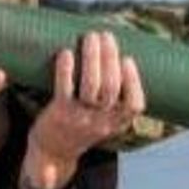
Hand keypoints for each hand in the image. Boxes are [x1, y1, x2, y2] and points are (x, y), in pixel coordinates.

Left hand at [23, 31, 145, 188]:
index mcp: (117, 123)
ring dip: (92, 58)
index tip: (128, 59)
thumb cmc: (83, 127)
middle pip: (111, 87)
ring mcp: (80, 118)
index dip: (133, 81)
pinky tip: (66, 52)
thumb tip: (125, 58)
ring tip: (91, 37)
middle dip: (110, 57)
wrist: (53, 153)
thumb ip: (117, 99)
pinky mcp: (59, 113)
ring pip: (91, 86)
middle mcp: (100, 122)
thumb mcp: (106, 120)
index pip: (134, 105)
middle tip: (106, 35)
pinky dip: (66, 69)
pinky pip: (65, 89)